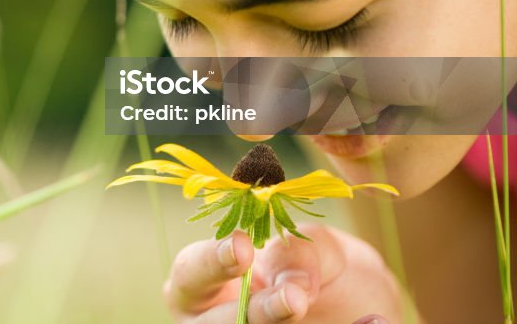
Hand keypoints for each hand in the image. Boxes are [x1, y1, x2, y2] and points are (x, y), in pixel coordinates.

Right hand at [163, 224, 405, 322]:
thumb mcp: (318, 249)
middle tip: (295, 298)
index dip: (212, 261)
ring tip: (343, 312)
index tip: (244, 248)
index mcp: (202, 283)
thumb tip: (293, 282)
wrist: (366, 313)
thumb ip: (300, 250)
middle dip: (257, 312)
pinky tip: (374, 323)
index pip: (191, 271)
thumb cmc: (323, 272)